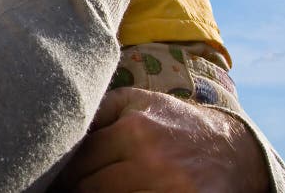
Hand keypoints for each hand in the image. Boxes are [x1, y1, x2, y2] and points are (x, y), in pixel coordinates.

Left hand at [55, 87, 269, 192]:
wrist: (228, 148)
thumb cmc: (172, 122)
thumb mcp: (135, 101)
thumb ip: (97, 109)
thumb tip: (59, 128)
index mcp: (135, 130)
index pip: (80, 163)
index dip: (63, 174)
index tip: (55, 177)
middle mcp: (152, 160)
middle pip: (91, 189)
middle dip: (77, 189)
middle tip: (68, 187)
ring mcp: (169, 188)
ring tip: (94, 189)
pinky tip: (124, 192)